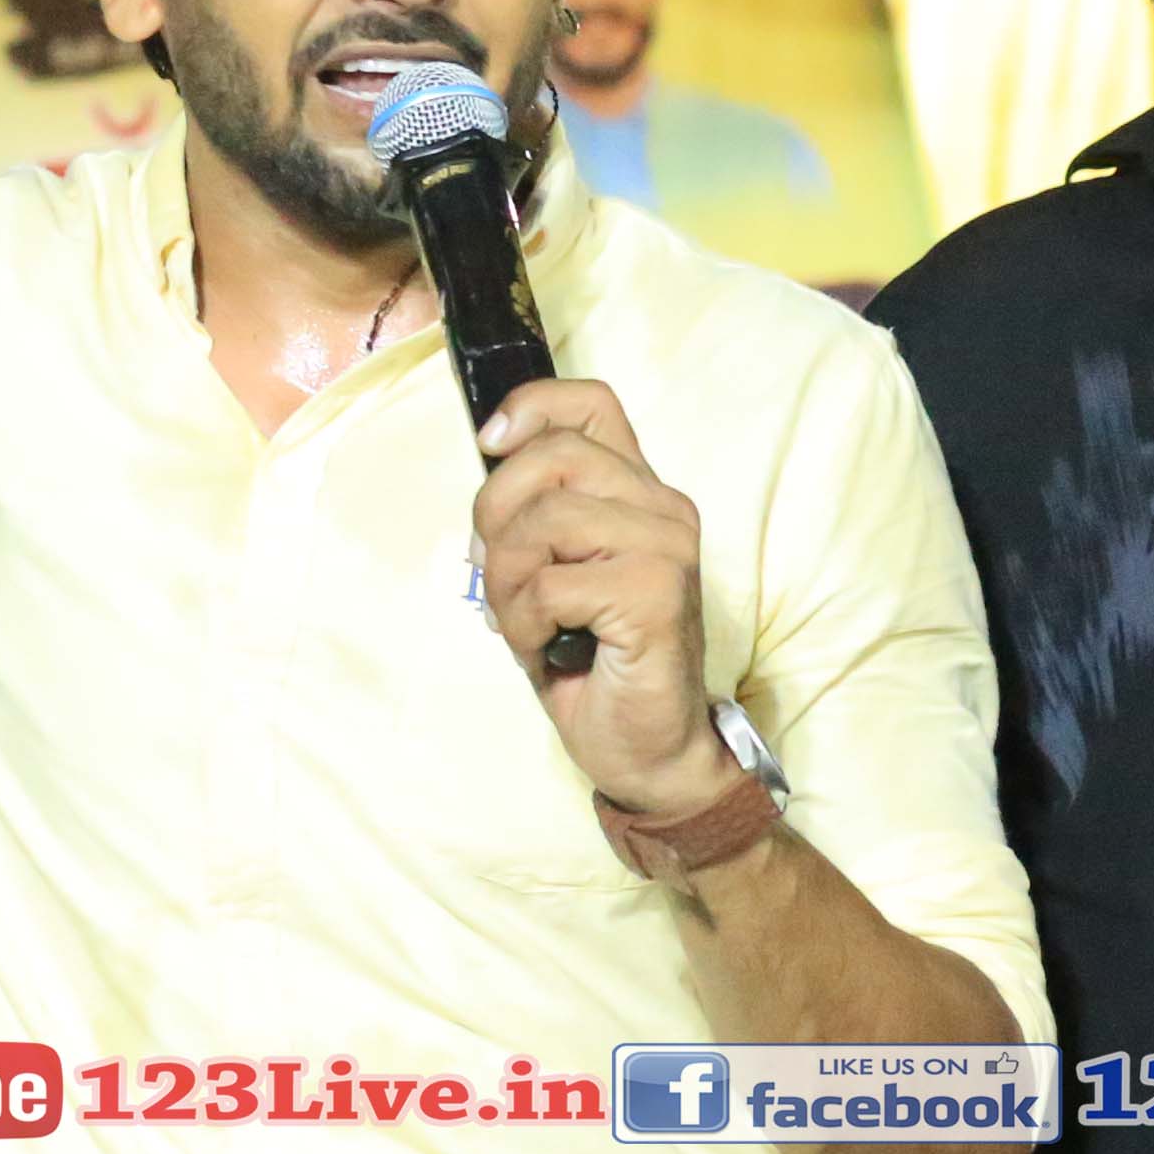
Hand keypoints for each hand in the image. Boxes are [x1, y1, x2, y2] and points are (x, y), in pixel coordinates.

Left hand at [477, 376, 729, 816]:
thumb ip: (531, 516)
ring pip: (545, 518)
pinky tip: (549, 648)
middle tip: (498, 577)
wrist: (646, 749)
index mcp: (637, 492)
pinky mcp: (656, 593)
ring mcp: (666, 546)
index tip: (491, 443)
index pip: (591, 403)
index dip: (531, 406)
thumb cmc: (593, 663)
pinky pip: (551, 584)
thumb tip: (488, 470)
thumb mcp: (550, 573)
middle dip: (495, 517)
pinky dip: (527, 622)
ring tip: (525, 621)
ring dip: (508, 579)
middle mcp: (662, 507)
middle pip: (551, 456)